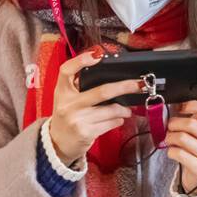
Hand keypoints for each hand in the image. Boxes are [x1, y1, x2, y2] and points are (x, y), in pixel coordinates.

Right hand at [49, 48, 139, 163]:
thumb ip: (80, 86)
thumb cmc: (67, 116)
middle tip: (138, 84)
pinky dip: (119, 120)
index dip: (80, 60)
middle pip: (102, 91)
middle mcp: (68, 104)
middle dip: (124, 86)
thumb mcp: (66, 98)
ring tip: (127, 109)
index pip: (66, 70)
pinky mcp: (86, 133)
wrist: (58, 143)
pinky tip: (118, 119)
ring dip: (124, 109)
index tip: (97, 54)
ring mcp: (77, 119)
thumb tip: (109, 74)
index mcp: (62, 91)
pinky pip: (111, 123)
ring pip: (111, 110)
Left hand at [167, 83, 196, 194]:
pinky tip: (173, 151)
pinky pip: (179, 154)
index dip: (192, 105)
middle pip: (192, 124)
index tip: (181, 108)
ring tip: (170, 138)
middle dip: (175, 123)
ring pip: (183, 139)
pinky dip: (171, 151)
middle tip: (170, 126)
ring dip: (170, 137)